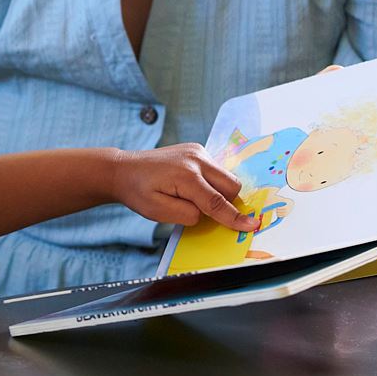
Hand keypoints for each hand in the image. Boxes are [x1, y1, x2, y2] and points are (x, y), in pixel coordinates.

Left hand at [111, 144, 256, 230]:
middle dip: (226, 203)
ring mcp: (198, 151)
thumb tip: (208, 214)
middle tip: (204, 211)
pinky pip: (216, 171)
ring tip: (190, 196)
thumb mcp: (158, 211)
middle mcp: (196, 159)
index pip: (216, 202)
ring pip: (226, 178)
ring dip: (218, 192)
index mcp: (185, 177)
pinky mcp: (197, 150)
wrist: (124, 169)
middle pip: (231, 186)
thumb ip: (188, 215)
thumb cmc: (138, 192)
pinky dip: (210, 182)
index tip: (253, 226)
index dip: (235, 217)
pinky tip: (189, 185)